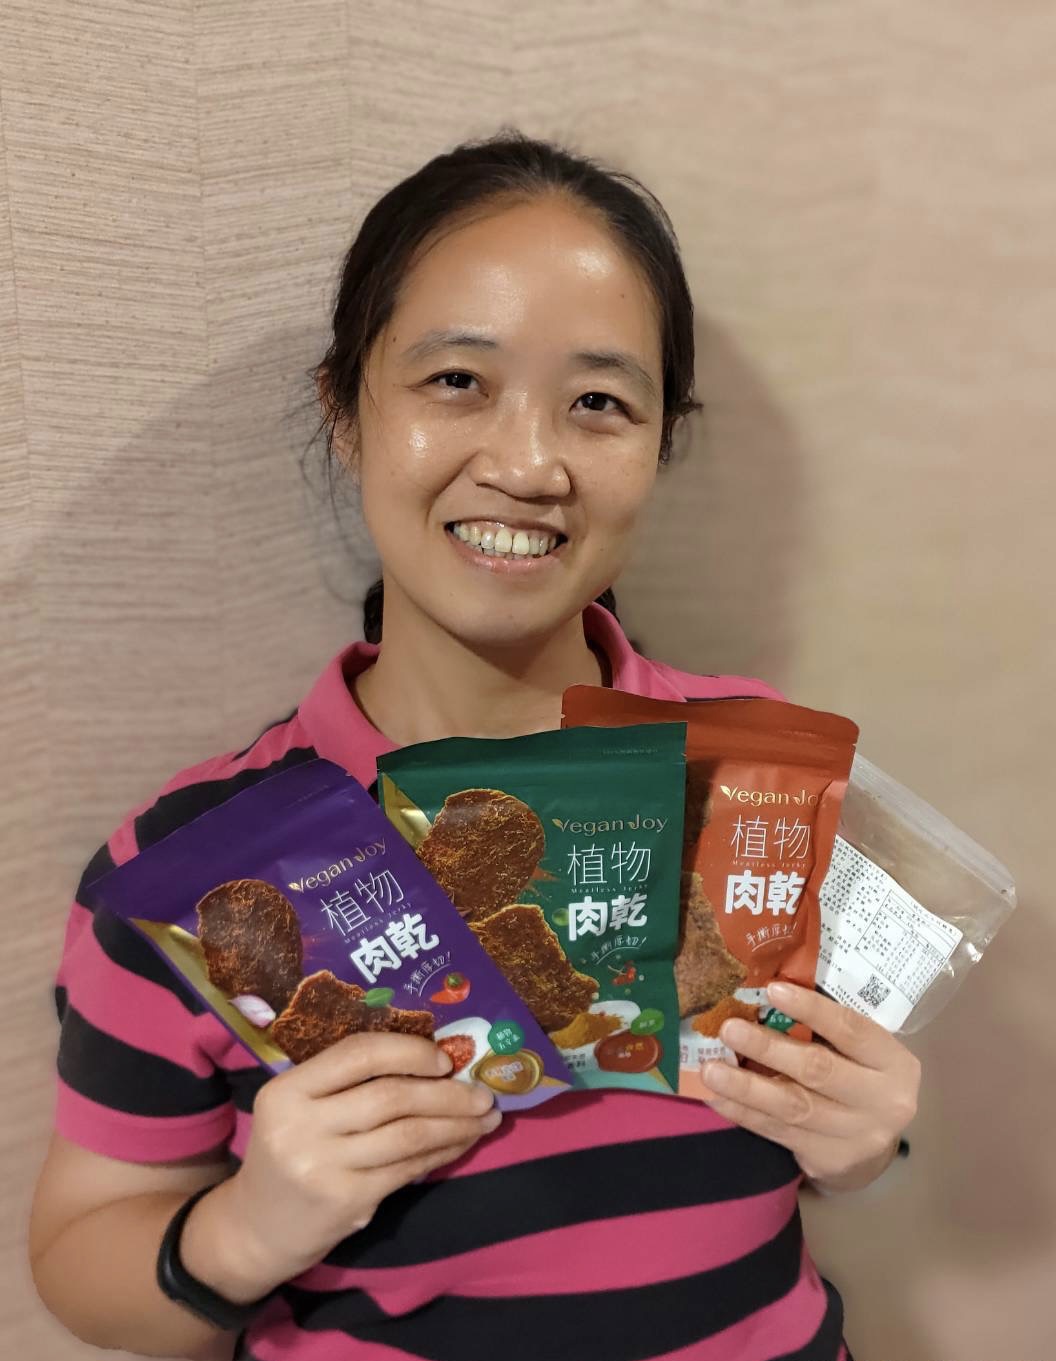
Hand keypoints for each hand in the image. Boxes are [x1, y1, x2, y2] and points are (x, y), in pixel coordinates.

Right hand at [181, 1033, 499, 1300]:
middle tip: (484, 1092)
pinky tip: (461, 1143)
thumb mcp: (301, 1107)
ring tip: (486, 1118)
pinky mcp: (347, 1202)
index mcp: (287, 1091)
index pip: (357, 1053)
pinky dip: (442, 1153)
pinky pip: (408, 1170)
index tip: (445, 1057)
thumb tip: (436, 1062)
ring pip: (408, 1135)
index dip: (408, 1050)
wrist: (255, 1229)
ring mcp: (323, 1168)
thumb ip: (349, 1083)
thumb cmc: (291, 1151)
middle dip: (447, 1092)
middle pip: (391, 1096)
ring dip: (456, 1124)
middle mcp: (300, 1127)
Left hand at [702, 981, 919, 1192]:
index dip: (811, 1010)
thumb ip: (827, 1029)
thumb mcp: (863, 1052)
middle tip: (728, 1029)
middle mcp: (881, 1102)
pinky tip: (718, 1099)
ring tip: (711, 1070)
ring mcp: (855, 1135)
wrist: (875, 1147)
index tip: (771, 990)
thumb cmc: (860, 1077)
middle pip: (818, 1071)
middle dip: (768, 1048)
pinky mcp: (827, 1159)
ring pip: (793, 1107)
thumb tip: (765, 995)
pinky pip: (778, 1132)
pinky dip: (744, 1114)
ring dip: (746, 1088)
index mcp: (893, 1063)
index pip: (851, 1030)